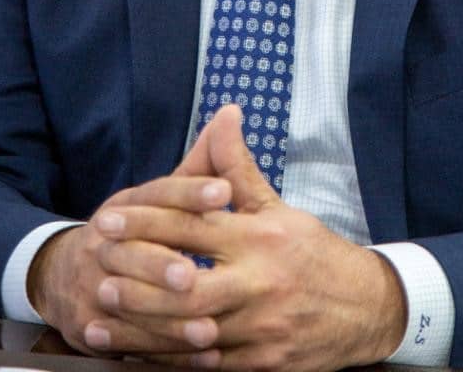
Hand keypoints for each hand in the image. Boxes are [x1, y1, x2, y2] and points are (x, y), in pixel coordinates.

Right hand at [27, 169, 231, 356]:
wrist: (66, 274)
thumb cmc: (136, 228)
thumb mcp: (162, 194)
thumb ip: (202, 162)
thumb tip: (232, 113)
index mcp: (128, 203)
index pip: (159, 193)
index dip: (190, 191)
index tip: (223, 192)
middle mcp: (106, 240)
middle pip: (135, 249)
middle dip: (162, 262)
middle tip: (194, 274)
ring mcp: (94, 284)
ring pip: (130, 302)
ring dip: (168, 318)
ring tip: (209, 327)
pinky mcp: (92, 324)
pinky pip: (129, 342)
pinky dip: (164, 352)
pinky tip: (203, 355)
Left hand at [91, 104, 406, 369]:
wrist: (365, 309)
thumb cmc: (313, 252)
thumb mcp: (278, 207)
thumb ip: (238, 169)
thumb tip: (224, 115)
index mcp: (261, 238)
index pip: (194, 226)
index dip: (147, 221)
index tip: (110, 219)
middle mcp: (260, 283)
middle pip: (185, 286)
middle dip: (135, 280)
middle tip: (98, 268)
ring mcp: (260, 330)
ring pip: (188, 333)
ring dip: (139, 330)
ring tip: (98, 321)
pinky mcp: (262, 366)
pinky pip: (205, 367)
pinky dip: (167, 361)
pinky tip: (135, 354)